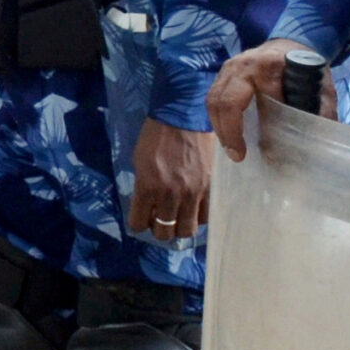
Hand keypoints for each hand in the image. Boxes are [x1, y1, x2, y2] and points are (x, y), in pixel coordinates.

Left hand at [129, 118, 217, 240]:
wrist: (185, 116)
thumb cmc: (156, 134)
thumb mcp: (139, 160)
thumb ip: (143, 185)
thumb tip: (148, 205)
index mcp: (147, 186)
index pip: (138, 223)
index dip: (139, 223)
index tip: (142, 218)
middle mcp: (169, 194)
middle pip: (165, 233)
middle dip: (160, 229)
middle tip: (161, 219)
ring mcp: (193, 192)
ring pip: (187, 230)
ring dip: (180, 226)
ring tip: (179, 216)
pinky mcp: (210, 187)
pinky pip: (206, 216)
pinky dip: (198, 216)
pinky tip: (194, 207)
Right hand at [210, 38, 338, 160]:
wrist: (294, 45)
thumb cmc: (308, 69)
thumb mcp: (321, 90)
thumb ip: (318, 114)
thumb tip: (306, 149)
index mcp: (265, 68)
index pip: (242, 103)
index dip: (239, 131)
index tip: (247, 154)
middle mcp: (240, 65)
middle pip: (221, 102)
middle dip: (226, 133)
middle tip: (236, 155)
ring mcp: (228, 68)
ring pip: (213, 101)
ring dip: (220, 127)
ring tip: (232, 148)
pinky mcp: (224, 74)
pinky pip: (214, 99)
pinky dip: (220, 119)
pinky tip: (230, 134)